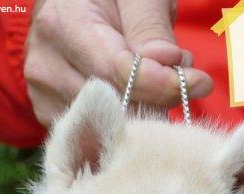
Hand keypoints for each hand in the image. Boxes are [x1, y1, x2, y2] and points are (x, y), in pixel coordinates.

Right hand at [25, 0, 212, 125]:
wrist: (71, 9)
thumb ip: (150, 25)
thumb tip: (168, 63)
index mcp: (63, 24)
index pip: (119, 71)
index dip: (163, 82)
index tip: (200, 82)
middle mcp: (46, 65)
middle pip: (115, 103)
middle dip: (158, 97)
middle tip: (184, 82)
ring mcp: (44, 96)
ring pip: (108, 123)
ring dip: (142, 110)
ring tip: (155, 84)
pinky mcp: (50, 115)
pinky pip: (96, 132)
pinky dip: (122, 121)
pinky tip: (132, 99)